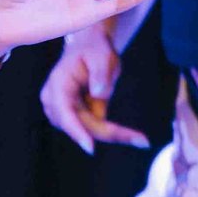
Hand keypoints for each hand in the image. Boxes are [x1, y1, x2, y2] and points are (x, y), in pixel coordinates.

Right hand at [40, 24, 148, 154]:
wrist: (89, 48)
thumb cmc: (94, 49)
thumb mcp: (102, 55)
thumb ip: (100, 73)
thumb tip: (99, 94)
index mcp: (58, 84)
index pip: (64, 111)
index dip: (76, 131)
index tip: (90, 148)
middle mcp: (55, 101)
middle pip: (81, 125)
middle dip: (110, 134)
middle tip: (142, 141)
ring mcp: (63, 112)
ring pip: (88, 131)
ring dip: (114, 135)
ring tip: (141, 139)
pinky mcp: (76, 118)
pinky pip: (94, 130)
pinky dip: (113, 132)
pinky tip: (133, 135)